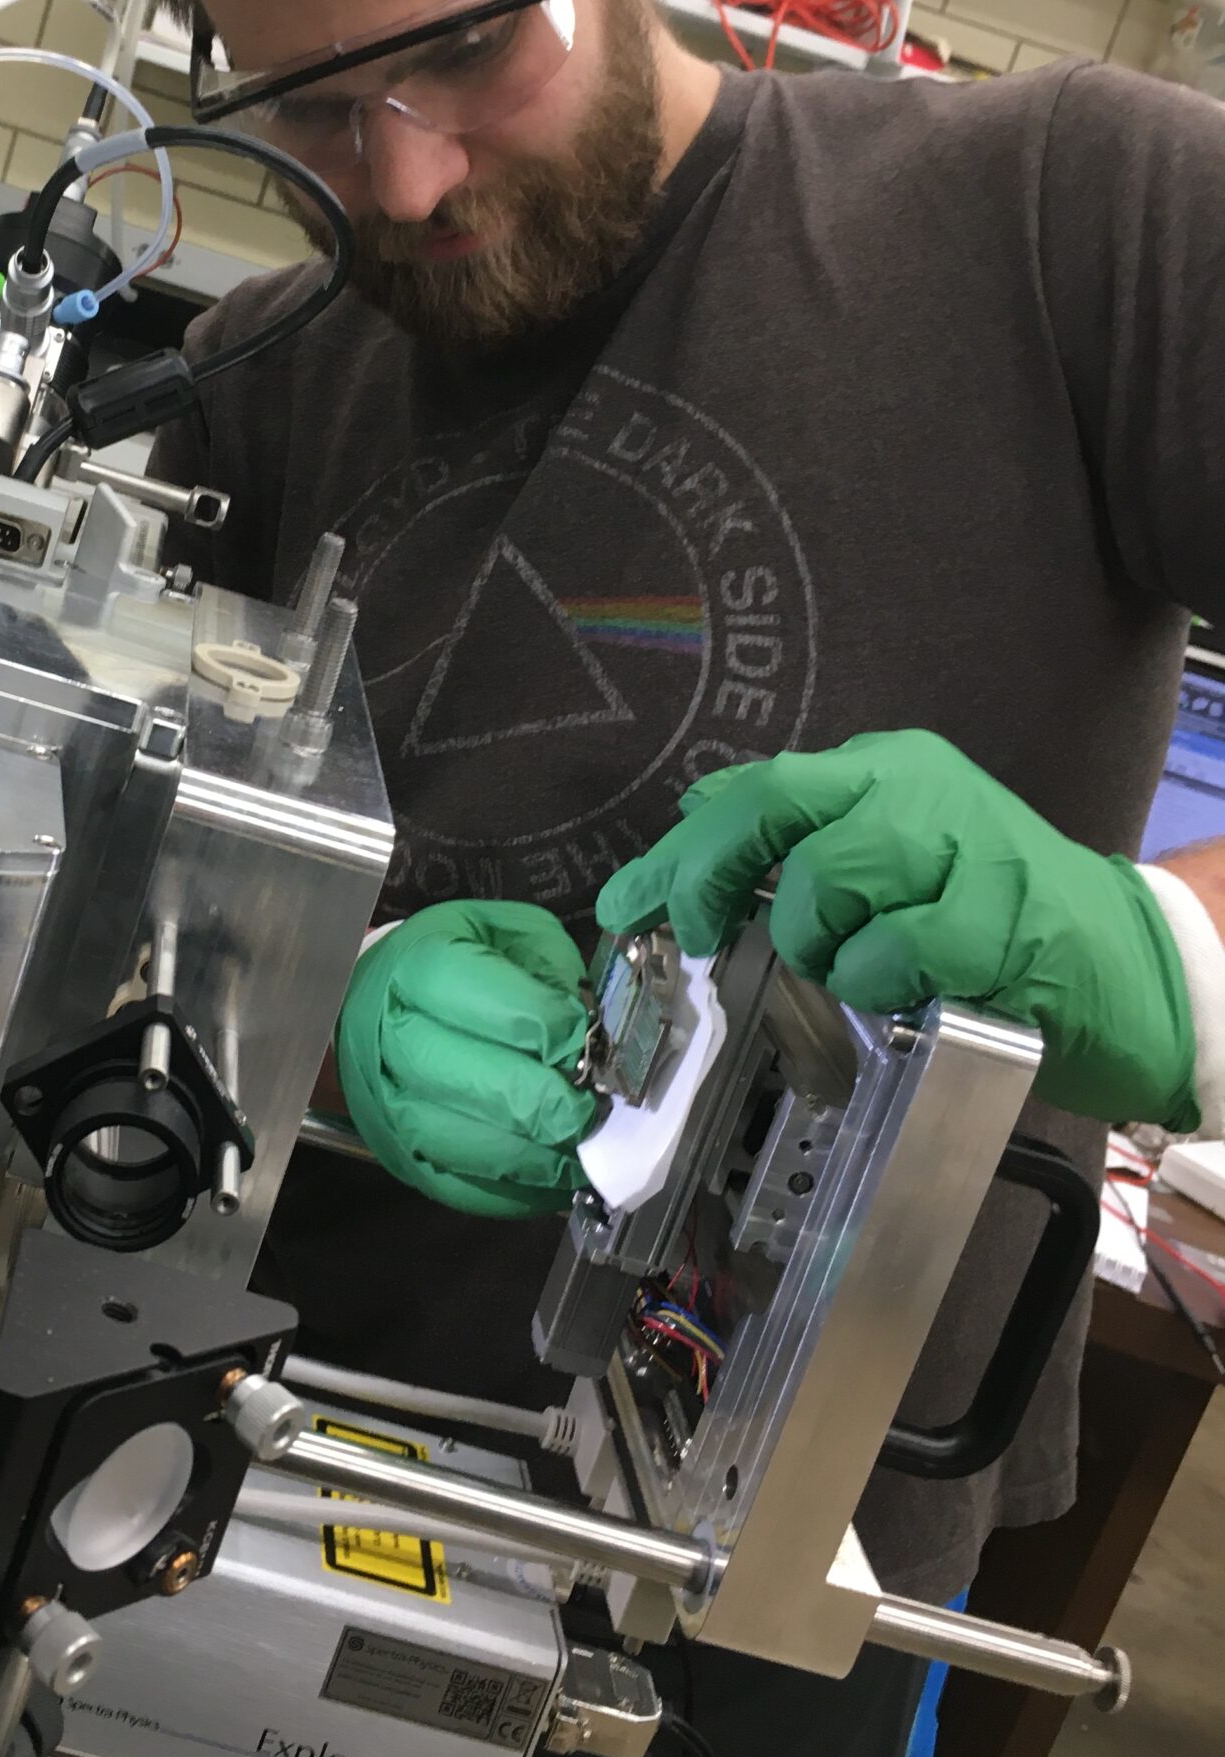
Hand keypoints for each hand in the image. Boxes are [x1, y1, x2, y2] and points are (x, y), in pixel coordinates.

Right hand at [335, 902, 597, 1217]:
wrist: (381, 998)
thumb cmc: (457, 961)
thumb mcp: (506, 934)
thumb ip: (549, 971)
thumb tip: (588, 1032)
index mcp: (418, 967)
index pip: (479, 1001)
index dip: (543, 1026)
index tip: (584, 1041)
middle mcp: (390, 1037)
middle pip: (469, 1081)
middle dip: (545, 1104)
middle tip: (592, 1112)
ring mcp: (386, 1101)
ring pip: (461, 1142)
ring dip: (533, 1156)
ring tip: (582, 1151)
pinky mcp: (396, 1152)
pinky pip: (457, 1185)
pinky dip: (513, 1191)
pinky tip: (552, 1177)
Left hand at [596, 731, 1198, 1129]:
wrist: (1128, 961)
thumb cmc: (990, 915)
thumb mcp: (889, 855)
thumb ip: (800, 836)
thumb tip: (696, 817)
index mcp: (881, 768)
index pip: (755, 790)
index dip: (681, 851)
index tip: (627, 904)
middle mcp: (916, 787)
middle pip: (775, 808)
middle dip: (713, 875)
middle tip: (702, 933)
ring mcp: (962, 843)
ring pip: (829, 876)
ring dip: (819, 941)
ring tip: (855, 968)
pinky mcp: (999, 914)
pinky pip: (895, 948)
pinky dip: (880, 979)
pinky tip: (907, 988)